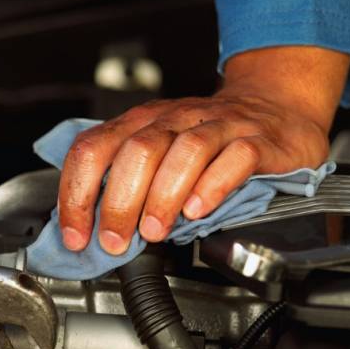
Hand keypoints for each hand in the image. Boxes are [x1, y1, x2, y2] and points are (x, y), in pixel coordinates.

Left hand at [58, 46, 349, 253]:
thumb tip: (89, 230)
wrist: (273, 107)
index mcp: (140, 123)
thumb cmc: (206, 139)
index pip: (93, 149)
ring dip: (162, 197)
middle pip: (137, 152)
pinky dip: (212, 186)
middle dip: (118, 203)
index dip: (77, 195)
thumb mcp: (157, 151)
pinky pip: (233, 158)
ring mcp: (215, 126)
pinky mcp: (254, 140)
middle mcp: (173, 119)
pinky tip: (197, 210)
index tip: (76, 234)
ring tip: (154, 231)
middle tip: (115, 241)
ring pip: (183, 153)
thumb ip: (125, 182)